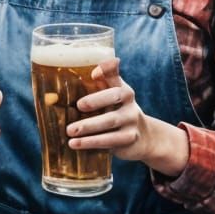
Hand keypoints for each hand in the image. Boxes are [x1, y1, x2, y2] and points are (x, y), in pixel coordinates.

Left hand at [71, 59, 189, 176]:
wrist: (145, 136)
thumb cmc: (119, 111)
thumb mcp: (114, 95)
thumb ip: (103, 81)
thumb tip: (92, 69)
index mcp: (123, 90)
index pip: (115, 78)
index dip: (106, 72)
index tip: (94, 73)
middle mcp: (130, 104)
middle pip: (113, 98)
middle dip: (94, 101)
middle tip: (77, 106)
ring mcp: (131, 122)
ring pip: (109, 123)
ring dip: (88, 127)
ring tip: (69, 132)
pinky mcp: (129, 139)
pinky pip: (109, 141)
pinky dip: (91, 143)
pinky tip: (76, 144)